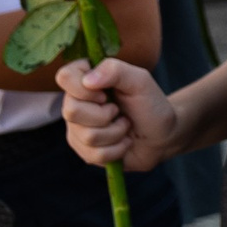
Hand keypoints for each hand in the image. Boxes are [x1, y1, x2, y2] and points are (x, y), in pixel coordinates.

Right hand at [57, 57, 179, 171]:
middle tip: (119, 112)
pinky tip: (124, 142)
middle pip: (71, 111)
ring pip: (86, 136)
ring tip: (125, 126)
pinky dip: (117, 149)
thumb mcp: (140, 81)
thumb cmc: (151, 104)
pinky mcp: (84, 150)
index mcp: (87, 80)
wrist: (162, 136)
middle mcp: (76, 103)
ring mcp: (77, 128)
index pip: (64, 76)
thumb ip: (116, 71)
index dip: (83, 88)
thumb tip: (88, 80)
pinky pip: (93, 155)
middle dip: (105, 115)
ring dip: (116, 132)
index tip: (104, 95)